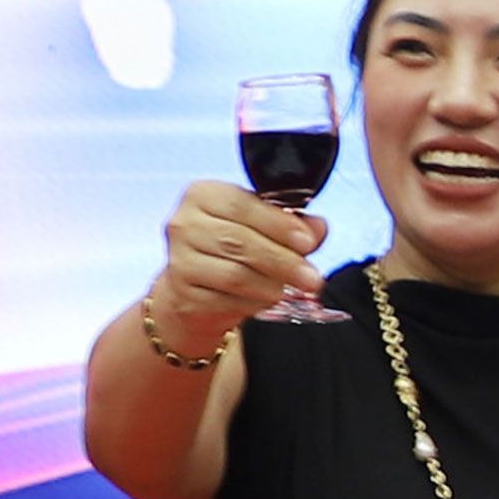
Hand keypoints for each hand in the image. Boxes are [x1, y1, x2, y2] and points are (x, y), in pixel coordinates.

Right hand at [147, 176, 320, 352]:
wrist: (195, 286)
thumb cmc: (230, 248)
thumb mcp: (261, 226)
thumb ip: (291, 224)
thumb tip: (318, 228)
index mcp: (203, 194)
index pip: (241, 205)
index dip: (278, 224)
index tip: (307, 242)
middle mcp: (185, 223)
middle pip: (238, 241)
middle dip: (282, 261)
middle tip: (312, 277)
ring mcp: (179, 259)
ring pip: (234, 274)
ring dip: (271, 285)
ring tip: (293, 290)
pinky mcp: (183, 293)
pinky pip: (225, 300)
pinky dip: (253, 303)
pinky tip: (267, 301)